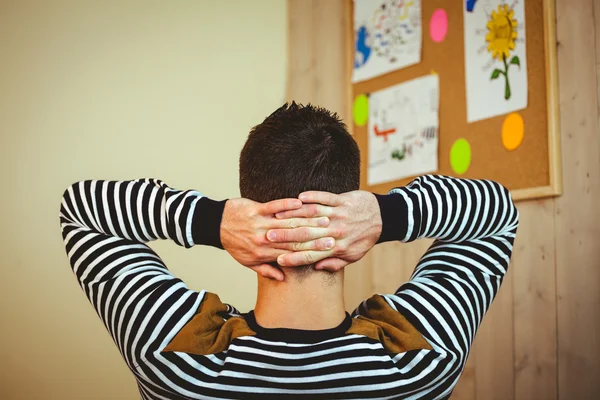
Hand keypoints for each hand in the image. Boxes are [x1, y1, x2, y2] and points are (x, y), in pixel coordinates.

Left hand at [221, 198, 336, 280]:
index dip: (312, 251)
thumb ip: (267, 270)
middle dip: (314, 236)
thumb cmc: (234, 244)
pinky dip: (287, 204)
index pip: (293, 253)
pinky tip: (300, 202)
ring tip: (323, 217)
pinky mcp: (255, 210)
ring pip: (287, 223)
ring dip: (306, 220)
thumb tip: (284, 279)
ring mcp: (260, 224)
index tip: (328, 248)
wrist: (215, 226)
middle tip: (332, 232)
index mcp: (265, 254)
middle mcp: (264, 241)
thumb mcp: (249, 262)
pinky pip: (274, 206)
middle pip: (294, 239)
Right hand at [267, 190, 381, 271]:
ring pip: (313, 215)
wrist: (383, 218)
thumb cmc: (365, 238)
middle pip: (307, 235)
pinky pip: (325, 198)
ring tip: (277, 216)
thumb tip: (316, 267)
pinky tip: (299, 198)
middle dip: (286, 236)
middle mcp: (336, 232)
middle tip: (268, 236)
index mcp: (337, 247)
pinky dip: (311, 197)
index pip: (311, 255)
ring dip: (294, 215)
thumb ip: (334, 262)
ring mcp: (339, 215)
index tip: (279, 261)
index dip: (294, 259)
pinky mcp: (343, 200)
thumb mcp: (352, 256)